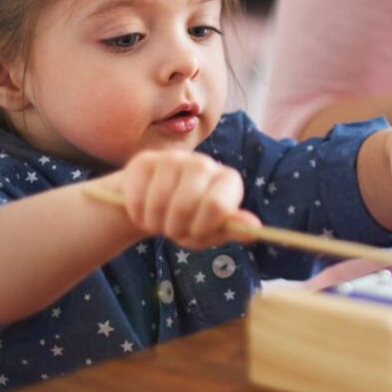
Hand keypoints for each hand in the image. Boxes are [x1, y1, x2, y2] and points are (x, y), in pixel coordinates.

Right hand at [118, 150, 257, 248]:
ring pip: (158, 201)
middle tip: (173, 230)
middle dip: (175, 228)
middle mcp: (204, 163)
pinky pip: (137, 195)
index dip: (202, 228)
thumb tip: (254, 228)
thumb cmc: (189, 221)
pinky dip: (137, 213)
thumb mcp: (211, 231)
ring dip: (154, 222)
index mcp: (228, 180)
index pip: (217, 206)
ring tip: (159, 221)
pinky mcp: (145, 160)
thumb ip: (233, 229)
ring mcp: (174, 158)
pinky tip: (143, 210)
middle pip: (185, 204)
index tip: (196, 232)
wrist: (154, 207)